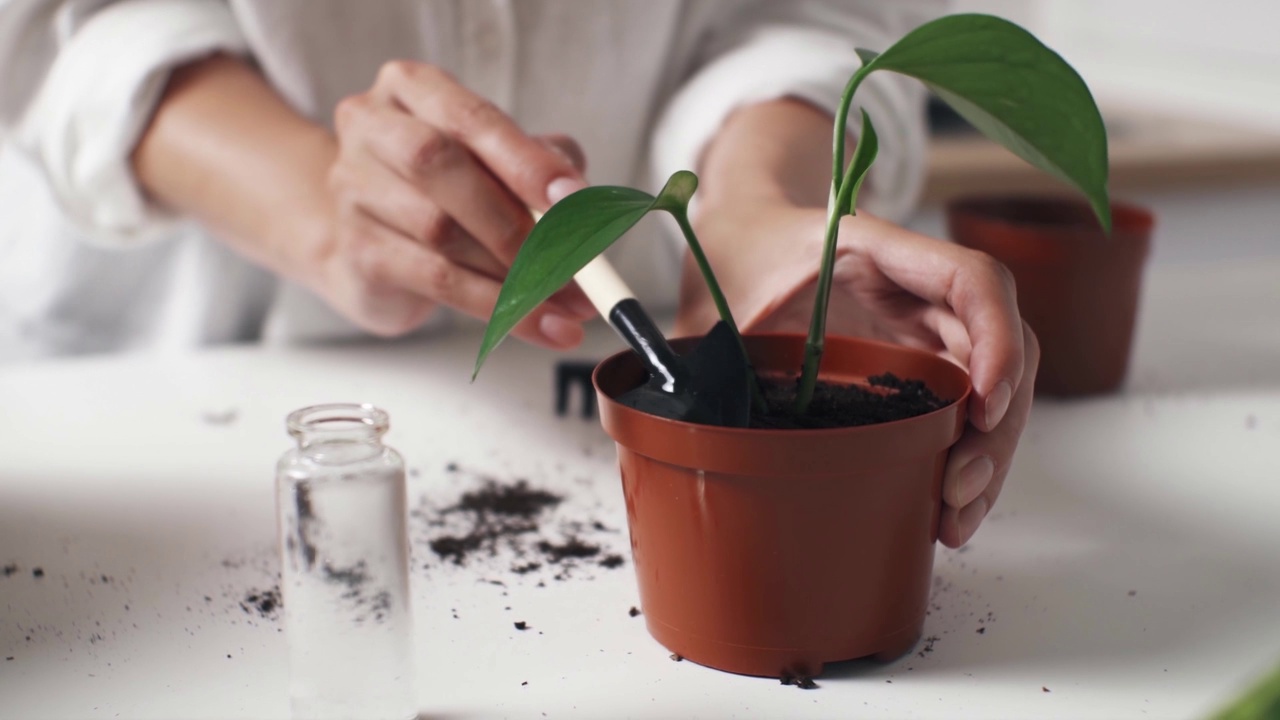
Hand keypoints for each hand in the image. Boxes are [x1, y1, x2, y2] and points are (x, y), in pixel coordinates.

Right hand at [323, 61, 592, 341]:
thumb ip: (541, 162)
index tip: (574, 198)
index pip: (471, 118)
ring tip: (567, 300)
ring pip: (441, 231)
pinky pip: (436, 280)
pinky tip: (537, 321)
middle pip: (441, 165)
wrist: (370, 245)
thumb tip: (576, 196)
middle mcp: (370, 128)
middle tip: (573, 263)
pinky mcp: (357, 251)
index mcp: (411, 88)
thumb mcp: (499, 161)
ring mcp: (353, 190)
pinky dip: (496, 305)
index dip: (526, 159)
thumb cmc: (448, 189)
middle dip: (515, 219)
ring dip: (515, 271)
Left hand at [679, 203, 1037, 547]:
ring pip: (989, 381)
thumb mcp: (712, 300)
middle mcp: (915, 284)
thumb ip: (705, 351)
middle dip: (995, 424)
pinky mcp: (916, 354)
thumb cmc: (733, 254)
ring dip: (988, 450)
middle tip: (959, 489)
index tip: (985, 406)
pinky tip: (944, 502)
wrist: (739, 232)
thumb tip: (683, 422)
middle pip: (999, 343)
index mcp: (875, 249)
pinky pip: (962, 398)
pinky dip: (962, 449)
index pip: (970, 280)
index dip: (995, 340)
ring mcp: (921, 321)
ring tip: (956, 518)